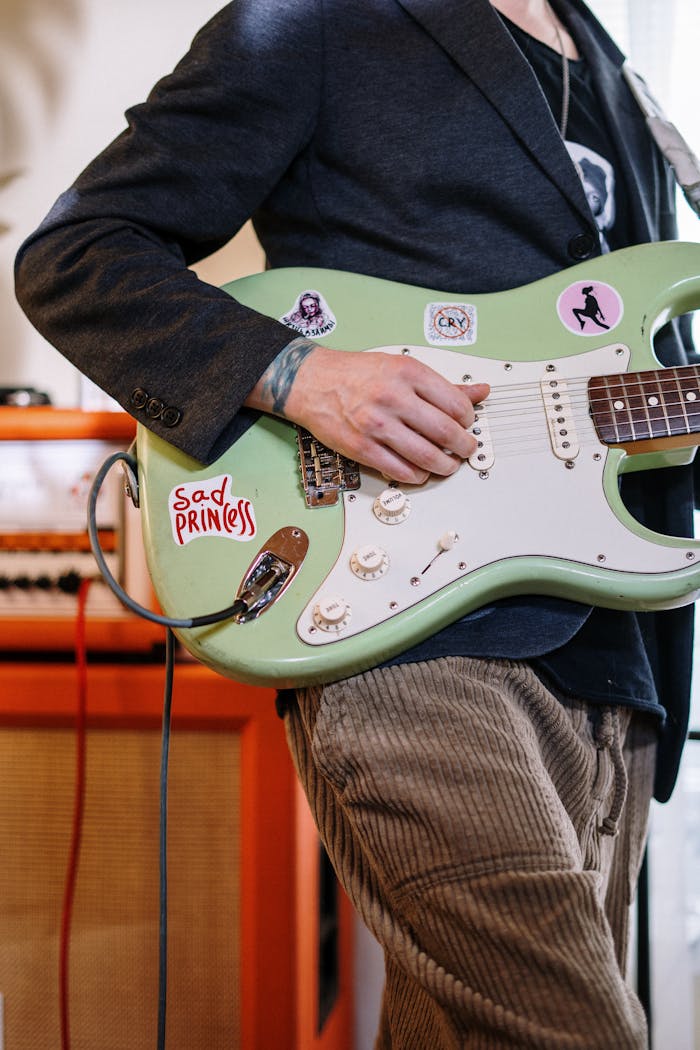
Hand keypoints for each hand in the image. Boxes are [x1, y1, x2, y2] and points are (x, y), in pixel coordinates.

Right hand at [248, 343, 488, 484]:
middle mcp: (393, 397)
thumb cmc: (356, 374)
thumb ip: (443, 384)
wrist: (313, 382)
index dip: (468, 420)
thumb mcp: (402, 368)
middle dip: (463, 447)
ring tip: (447, 465)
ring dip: (444, 466)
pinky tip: (420, 471)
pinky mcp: (362, 448)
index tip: (467, 425)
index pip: (456, 404)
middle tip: (465, 449)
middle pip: (446, 432)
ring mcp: (377, 425)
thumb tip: (480, 392)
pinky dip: (417, 475)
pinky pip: (400, 470)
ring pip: (426, 456)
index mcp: (408, 373)